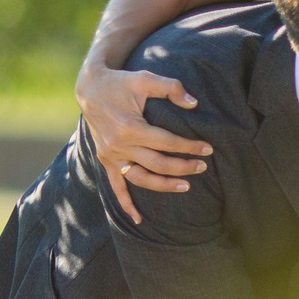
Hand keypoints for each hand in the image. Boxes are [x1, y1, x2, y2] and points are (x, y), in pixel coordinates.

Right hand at [77, 60, 215, 225]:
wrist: (90, 88)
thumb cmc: (121, 82)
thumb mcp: (145, 78)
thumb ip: (171, 87)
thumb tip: (194, 103)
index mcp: (131, 127)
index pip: (167, 142)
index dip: (189, 146)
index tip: (208, 149)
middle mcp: (119, 145)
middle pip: (158, 163)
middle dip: (183, 167)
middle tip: (203, 167)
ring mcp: (111, 156)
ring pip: (141, 179)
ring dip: (164, 186)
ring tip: (186, 186)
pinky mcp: (106, 161)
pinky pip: (116, 187)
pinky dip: (126, 204)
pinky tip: (139, 220)